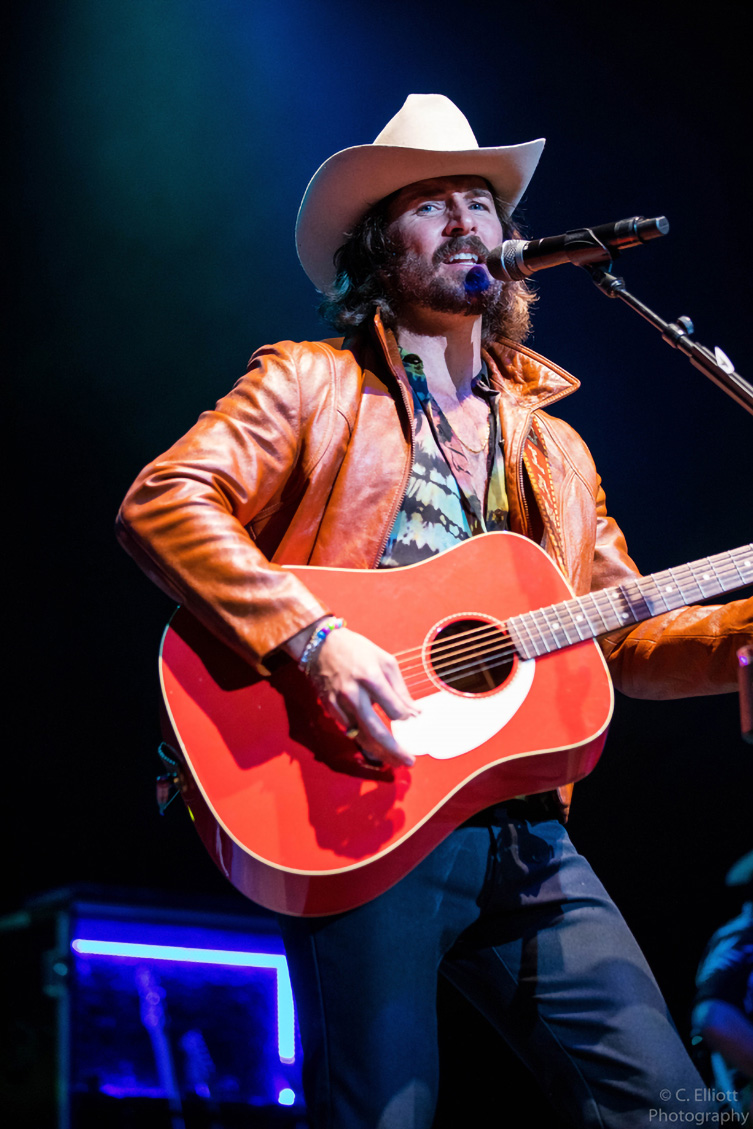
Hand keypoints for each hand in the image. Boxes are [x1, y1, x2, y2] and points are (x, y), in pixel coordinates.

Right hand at [285, 623, 419, 767]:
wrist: (320, 644)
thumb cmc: (357, 650)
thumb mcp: (385, 661)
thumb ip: (400, 689)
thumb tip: (414, 712)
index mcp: (370, 677)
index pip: (393, 709)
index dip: (405, 717)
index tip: (412, 719)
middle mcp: (353, 693)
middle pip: (375, 730)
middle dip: (394, 750)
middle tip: (409, 762)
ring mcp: (339, 703)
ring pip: (360, 736)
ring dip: (379, 752)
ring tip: (395, 761)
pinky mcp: (330, 708)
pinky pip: (349, 730)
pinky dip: (363, 741)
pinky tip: (376, 748)